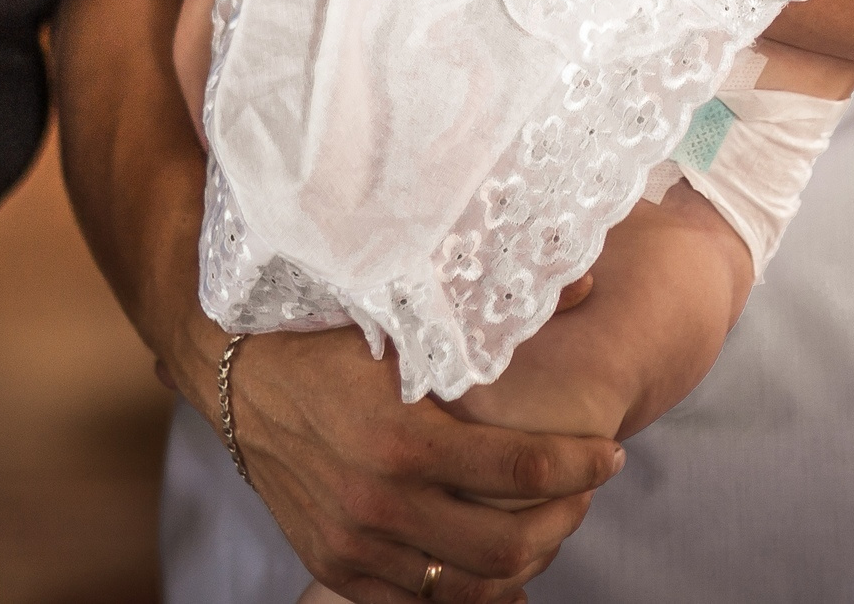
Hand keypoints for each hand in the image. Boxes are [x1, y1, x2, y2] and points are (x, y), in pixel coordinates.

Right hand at [222, 326, 622, 603]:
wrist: (244, 381)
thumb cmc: (337, 346)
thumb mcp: (409, 321)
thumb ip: (494, 313)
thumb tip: (585, 281)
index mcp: (407, 439)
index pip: (525, 468)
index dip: (582, 466)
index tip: (609, 455)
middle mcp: (381, 501)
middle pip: (506, 545)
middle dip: (563, 521)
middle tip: (583, 494)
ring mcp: (356, 543)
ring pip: (466, 588)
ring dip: (523, 562)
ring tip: (547, 527)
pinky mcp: (335, 565)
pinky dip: (466, 597)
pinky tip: (500, 575)